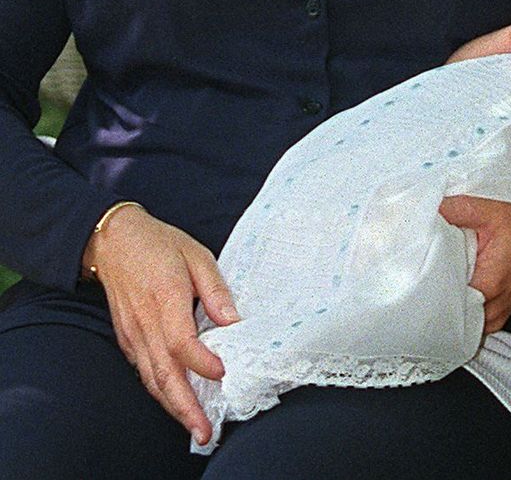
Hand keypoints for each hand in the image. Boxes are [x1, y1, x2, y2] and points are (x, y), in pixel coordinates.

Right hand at [84, 205, 238, 444]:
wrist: (114, 241)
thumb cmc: (158, 244)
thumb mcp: (196, 254)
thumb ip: (215, 289)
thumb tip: (233, 322)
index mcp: (166, 297)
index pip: (182, 342)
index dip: (203, 362)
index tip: (224, 372)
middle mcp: (146, 322)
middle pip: (164, 374)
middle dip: (186, 407)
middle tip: (206, 431)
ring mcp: (134, 334)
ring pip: (153, 380)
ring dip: (174, 408)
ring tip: (195, 428)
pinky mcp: (127, 340)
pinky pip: (144, 372)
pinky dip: (160, 392)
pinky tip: (176, 402)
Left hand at [438, 196, 510, 332]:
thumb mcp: (493, 208)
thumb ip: (457, 209)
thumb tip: (427, 209)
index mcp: (488, 287)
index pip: (441, 298)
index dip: (426, 278)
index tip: (418, 262)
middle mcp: (492, 309)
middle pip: (448, 310)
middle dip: (436, 288)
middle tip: (427, 265)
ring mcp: (496, 315)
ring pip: (460, 316)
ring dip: (449, 296)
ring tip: (443, 271)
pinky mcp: (499, 313)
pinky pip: (472, 315)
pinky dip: (462, 300)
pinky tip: (458, 279)